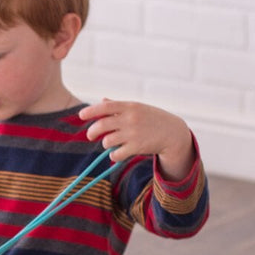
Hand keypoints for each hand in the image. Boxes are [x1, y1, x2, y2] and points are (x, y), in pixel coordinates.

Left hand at [79, 99, 194, 180]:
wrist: (172, 132)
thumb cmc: (152, 118)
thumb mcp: (138, 108)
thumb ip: (119, 106)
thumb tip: (102, 100)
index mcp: (130, 106)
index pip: (106, 107)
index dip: (91, 111)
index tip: (81, 115)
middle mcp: (130, 119)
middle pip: (101, 126)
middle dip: (92, 132)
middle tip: (91, 136)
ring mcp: (133, 133)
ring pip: (107, 141)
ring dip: (106, 143)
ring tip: (112, 143)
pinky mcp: (136, 147)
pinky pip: (115, 154)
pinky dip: (113, 155)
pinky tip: (118, 152)